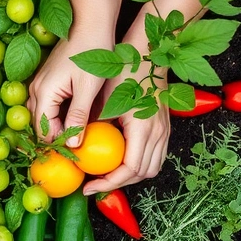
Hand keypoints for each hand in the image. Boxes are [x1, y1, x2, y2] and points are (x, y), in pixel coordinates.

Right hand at [27, 27, 113, 146]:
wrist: (89, 22)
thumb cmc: (92, 50)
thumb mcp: (88, 87)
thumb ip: (78, 116)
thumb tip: (71, 144)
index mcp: (44, 92)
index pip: (43, 131)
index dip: (58, 143)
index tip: (77, 151)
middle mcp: (36, 89)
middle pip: (39, 126)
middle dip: (56, 138)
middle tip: (77, 148)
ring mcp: (39, 84)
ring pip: (42, 116)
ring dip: (56, 128)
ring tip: (76, 136)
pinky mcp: (47, 80)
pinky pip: (46, 106)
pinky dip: (56, 116)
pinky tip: (73, 119)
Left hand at [83, 64, 170, 195]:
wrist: (148, 54)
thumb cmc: (123, 72)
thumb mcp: (104, 101)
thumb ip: (93, 127)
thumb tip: (76, 148)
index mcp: (142, 128)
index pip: (129, 169)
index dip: (109, 183)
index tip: (89, 186)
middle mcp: (158, 132)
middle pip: (143, 173)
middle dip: (119, 183)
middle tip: (96, 183)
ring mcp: (164, 130)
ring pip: (153, 167)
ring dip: (131, 176)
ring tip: (109, 174)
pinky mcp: (164, 127)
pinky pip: (157, 156)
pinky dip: (141, 164)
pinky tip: (122, 160)